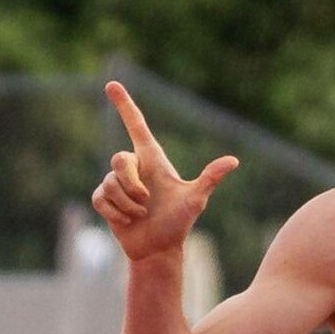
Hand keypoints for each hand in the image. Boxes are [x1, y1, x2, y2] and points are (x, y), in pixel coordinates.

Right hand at [90, 81, 239, 262]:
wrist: (159, 249)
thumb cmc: (178, 223)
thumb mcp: (195, 200)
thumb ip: (210, 178)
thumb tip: (233, 161)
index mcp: (153, 160)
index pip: (136, 126)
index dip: (125, 105)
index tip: (111, 84)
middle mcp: (134, 167)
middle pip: (119, 159)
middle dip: (132, 184)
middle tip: (147, 202)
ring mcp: (117, 182)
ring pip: (110, 183)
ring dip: (128, 204)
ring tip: (141, 215)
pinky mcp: (105, 199)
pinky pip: (101, 197)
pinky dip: (115, 213)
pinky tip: (126, 221)